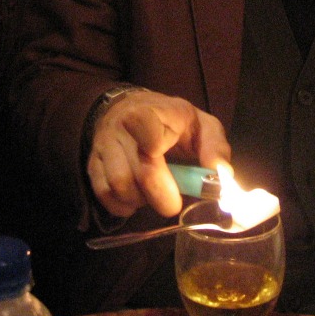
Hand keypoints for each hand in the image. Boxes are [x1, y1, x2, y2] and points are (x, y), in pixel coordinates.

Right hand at [87, 89, 230, 217]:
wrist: (129, 110)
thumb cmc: (172, 122)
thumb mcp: (201, 124)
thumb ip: (215, 146)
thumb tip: (222, 173)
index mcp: (153, 113)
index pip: (145, 126)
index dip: (153, 147)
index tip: (171, 165)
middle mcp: (122, 127)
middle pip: (137, 170)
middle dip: (161, 195)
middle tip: (173, 203)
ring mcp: (104, 146)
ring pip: (118, 185)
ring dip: (140, 200)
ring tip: (152, 194)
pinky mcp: (92, 164)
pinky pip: (104, 194)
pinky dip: (123, 204)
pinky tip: (137, 197)